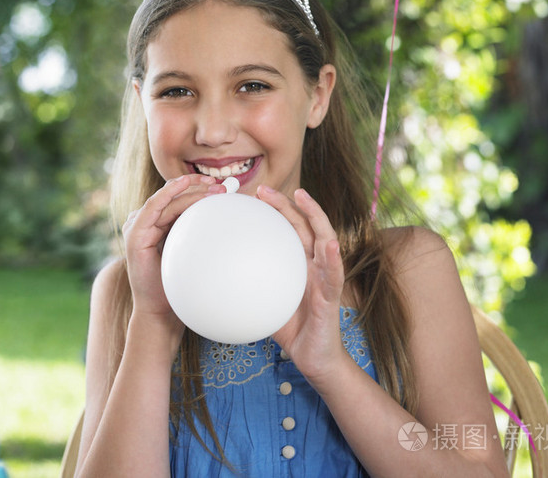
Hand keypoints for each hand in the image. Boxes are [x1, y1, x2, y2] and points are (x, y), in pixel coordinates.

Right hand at [122, 175, 219, 332]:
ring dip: (190, 190)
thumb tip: (228, 216)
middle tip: (222, 186)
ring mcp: (138, 226)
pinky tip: (182, 184)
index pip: (178, 198)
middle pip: (173, 194)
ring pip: (167, 198)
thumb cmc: (177, 282)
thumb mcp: (192, 250)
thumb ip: (200, 232)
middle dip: (198, 186)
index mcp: (159, 224)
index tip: (222, 187)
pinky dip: (168, 193)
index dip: (199, 188)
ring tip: (213, 188)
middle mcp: (147, 222)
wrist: (161, 309)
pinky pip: (153, 206)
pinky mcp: (135, 233)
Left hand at [256, 186, 348, 387]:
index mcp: (300, 262)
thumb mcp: (264, 303)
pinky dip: (333, 257)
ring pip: (325, 237)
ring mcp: (327, 276)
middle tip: (263, 189)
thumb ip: (248, 287)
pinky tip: (328, 244)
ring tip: (303, 197)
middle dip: (287, 203)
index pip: (288, 228)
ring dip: (315, 214)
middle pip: (304, 224)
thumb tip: (213, 279)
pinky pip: (334, 273)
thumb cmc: (290, 329)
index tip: (251, 195)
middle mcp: (315, 263)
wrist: (314, 360)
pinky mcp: (334, 294)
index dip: (274, 210)